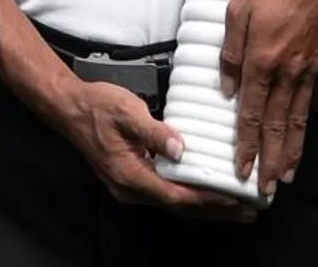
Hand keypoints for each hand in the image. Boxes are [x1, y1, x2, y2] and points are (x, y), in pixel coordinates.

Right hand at [59, 80, 257, 220]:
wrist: (70, 108)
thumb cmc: (97, 106)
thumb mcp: (126, 111)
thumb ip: (153, 131)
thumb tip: (180, 148)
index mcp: (130, 175)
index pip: (176, 195)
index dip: (207, 199)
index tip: (234, 198)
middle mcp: (131, 189)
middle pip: (179, 207)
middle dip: (214, 211)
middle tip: (247, 211)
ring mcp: (130, 187)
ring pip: (174, 204)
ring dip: (204, 207)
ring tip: (236, 208)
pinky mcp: (133, 180)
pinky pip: (166, 194)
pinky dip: (189, 197)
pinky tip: (205, 192)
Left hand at [220, 0, 317, 196]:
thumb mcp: (238, 9)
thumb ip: (230, 51)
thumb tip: (226, 88)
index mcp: (262, 63)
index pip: (250, 116)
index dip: (245, 146)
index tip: (241, 170)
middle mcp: (287, 74)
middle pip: (277, 127)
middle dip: (270, 161)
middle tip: (267, 188)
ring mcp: (308, 69)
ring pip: (298, 119)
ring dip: (292, 150)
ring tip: (288, 173)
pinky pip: (316, 92)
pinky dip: (313, 110)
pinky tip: (311, 122)